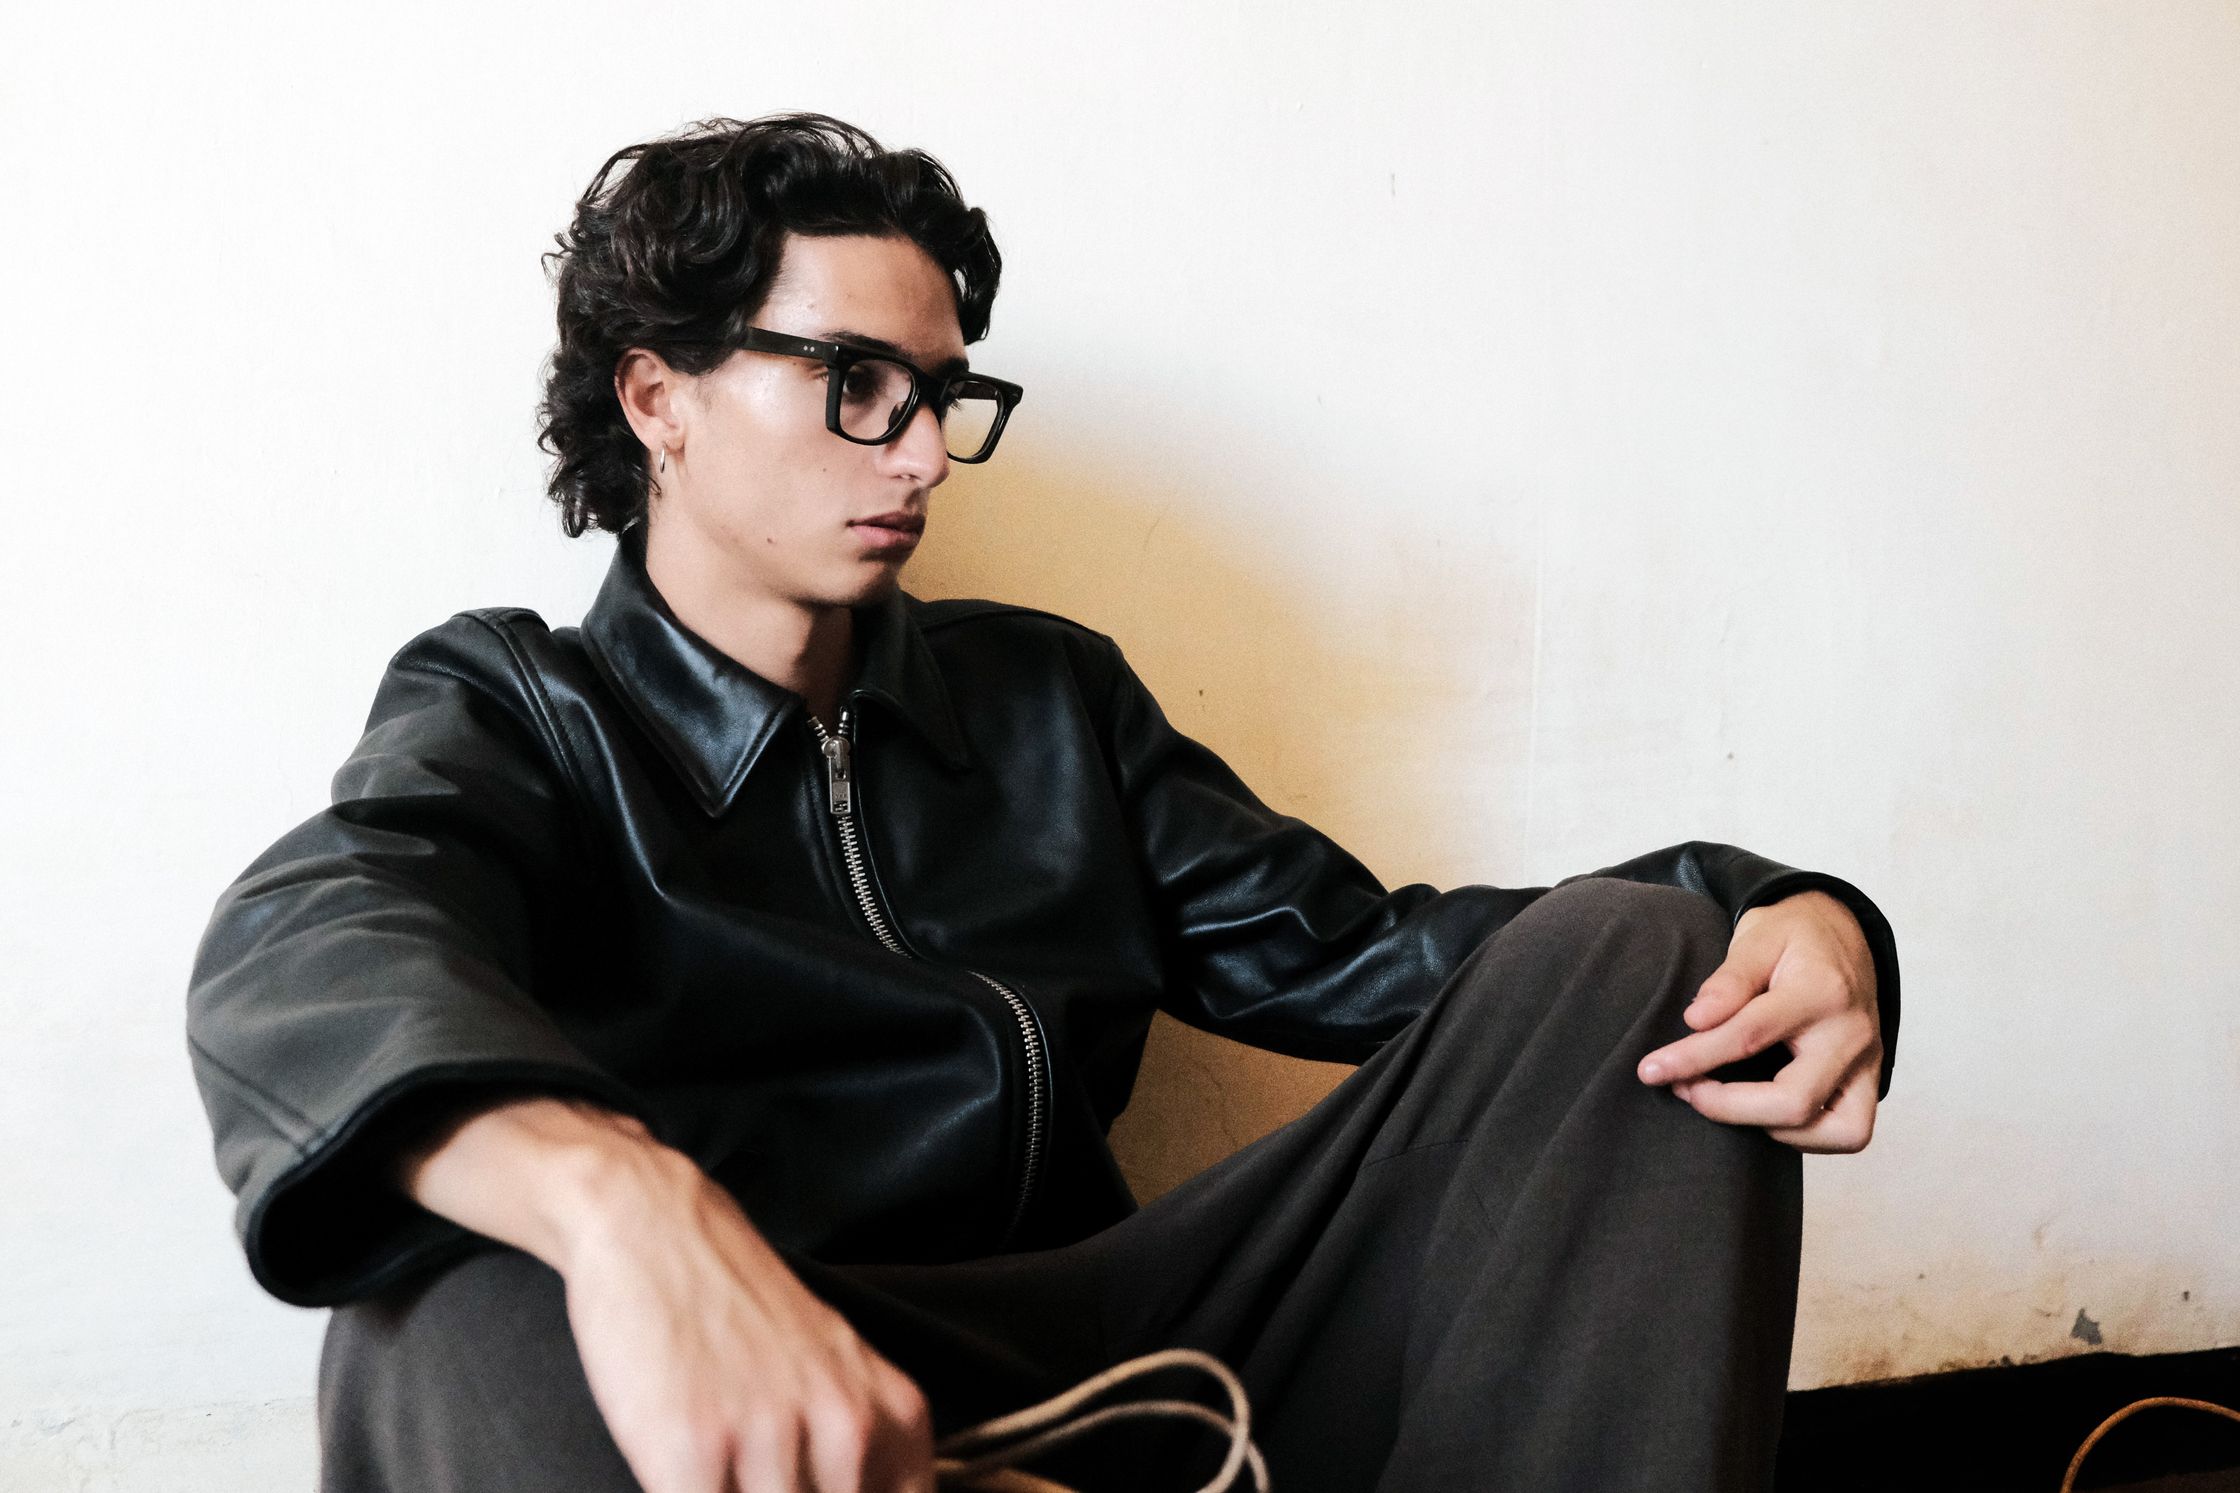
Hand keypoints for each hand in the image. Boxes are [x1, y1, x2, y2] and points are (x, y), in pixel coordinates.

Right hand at [403, 1098, 934, 1491]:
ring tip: (719, 1462)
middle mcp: (848, 1429)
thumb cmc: (739, 1306)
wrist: (657, 1228)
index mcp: (895, 1416)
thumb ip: (866, 1455)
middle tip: (752, 1467)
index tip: (814, 1485)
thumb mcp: (838, 1371)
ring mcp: (773, 1440)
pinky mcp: (694, 1452)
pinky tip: (680, 1469)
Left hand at [1633, 890, 1881, 1153]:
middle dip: (1727, 1107)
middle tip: (1685, 1089)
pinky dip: (1804, 1135)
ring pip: (1832, 1131)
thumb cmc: (1793, 936)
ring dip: (1768, 1127)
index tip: (1651, 1070)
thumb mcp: (1756, 937)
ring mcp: (1867, 1061)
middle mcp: (1851, 1034)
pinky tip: (1765, 1112)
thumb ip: (1728, 980)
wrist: (1843, 931)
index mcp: (1820, 991)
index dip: (1693, 1058)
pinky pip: (1849, 1132)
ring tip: (1725, 1102)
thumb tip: (1695, 1021)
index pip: (1749, 1036)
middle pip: (1793, 1100)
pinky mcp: (1870, 1079)